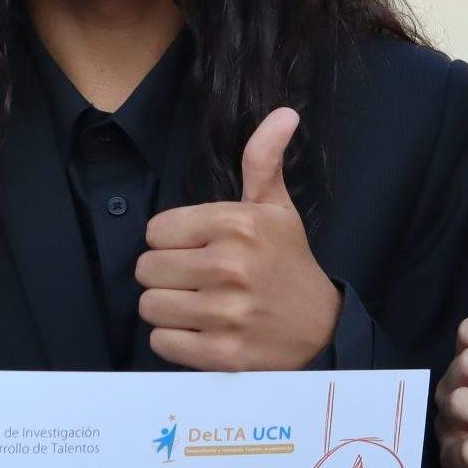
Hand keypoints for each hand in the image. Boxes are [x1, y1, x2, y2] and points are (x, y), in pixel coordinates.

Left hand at [135, 109, 341, 370]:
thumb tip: (284, 113)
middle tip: (196, 279)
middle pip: (146, 268)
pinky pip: (161, 342)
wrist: (321, 330)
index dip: (173, 241)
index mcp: (237, 224)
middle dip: (165, 275)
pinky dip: (174, 340)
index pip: (156, 230)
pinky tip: (201, 330)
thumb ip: (264, 160)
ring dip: (167, 308)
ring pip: (149, 305)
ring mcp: (224, 313)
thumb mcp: (277, 209)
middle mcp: (228, 266)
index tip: (199, 249)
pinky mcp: (220, 354)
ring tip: (197, 305)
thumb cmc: (288, 264)